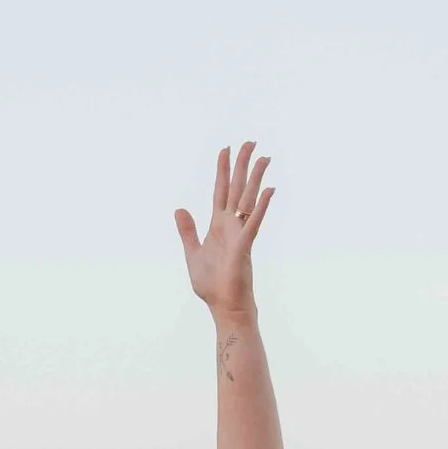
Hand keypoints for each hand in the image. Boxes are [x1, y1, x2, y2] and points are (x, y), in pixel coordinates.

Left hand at [175, 140, 272, 318]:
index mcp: (218, 226)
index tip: (226, 149)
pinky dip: (260, 206)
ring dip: (256, 178)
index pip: (221, 191)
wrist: (224, 307)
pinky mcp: (244, 246)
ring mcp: (240, 234)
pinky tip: (268, 190)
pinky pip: (253, 222)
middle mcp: (231, 225)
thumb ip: (188, 231)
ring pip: (249, 200)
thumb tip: (179, 209)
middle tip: (250, 141)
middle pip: (237, 188)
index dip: (222, 170)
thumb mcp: (193, 253)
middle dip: (242, 165)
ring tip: (264, 157)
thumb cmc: (211, 285)